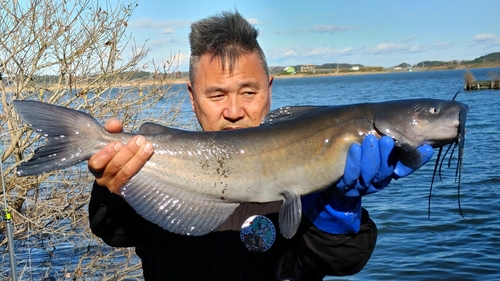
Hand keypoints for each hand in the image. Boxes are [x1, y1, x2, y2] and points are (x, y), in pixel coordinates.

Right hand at [88, 118, 153, 193]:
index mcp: (96, 165)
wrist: (132, 172)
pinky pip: (134, 179)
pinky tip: (149, 157)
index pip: (95, 162)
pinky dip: (141, 167)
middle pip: (114, 166)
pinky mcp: (128, 190)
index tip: (118, 143)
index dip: (106, 153)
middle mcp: (103, 178)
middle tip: (140, 139)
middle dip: (128, 151)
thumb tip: (114, 124)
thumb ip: (112, 129)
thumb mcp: (115, 138)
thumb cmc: (120, 152)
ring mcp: (115, 186)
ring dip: (138, 158)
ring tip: (148, 146)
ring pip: (126, 173)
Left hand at [302, 134, 433, 233]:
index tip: (426, 148)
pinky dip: (353, 162)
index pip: (405, 169)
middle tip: (387, 139)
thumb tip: (418, 134)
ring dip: (370, 157)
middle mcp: (376, 183)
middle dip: (386, 155)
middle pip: (385, 172)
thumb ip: (392, 145)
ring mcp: (359, 187)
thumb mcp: (376, 152)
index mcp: (387, 174)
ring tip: (370, 139)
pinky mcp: (344, 187)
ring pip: (368, 175)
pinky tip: (354, 147)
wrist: (333, 180)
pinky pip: (350, 176)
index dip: (416, 161)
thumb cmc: (358, 160)